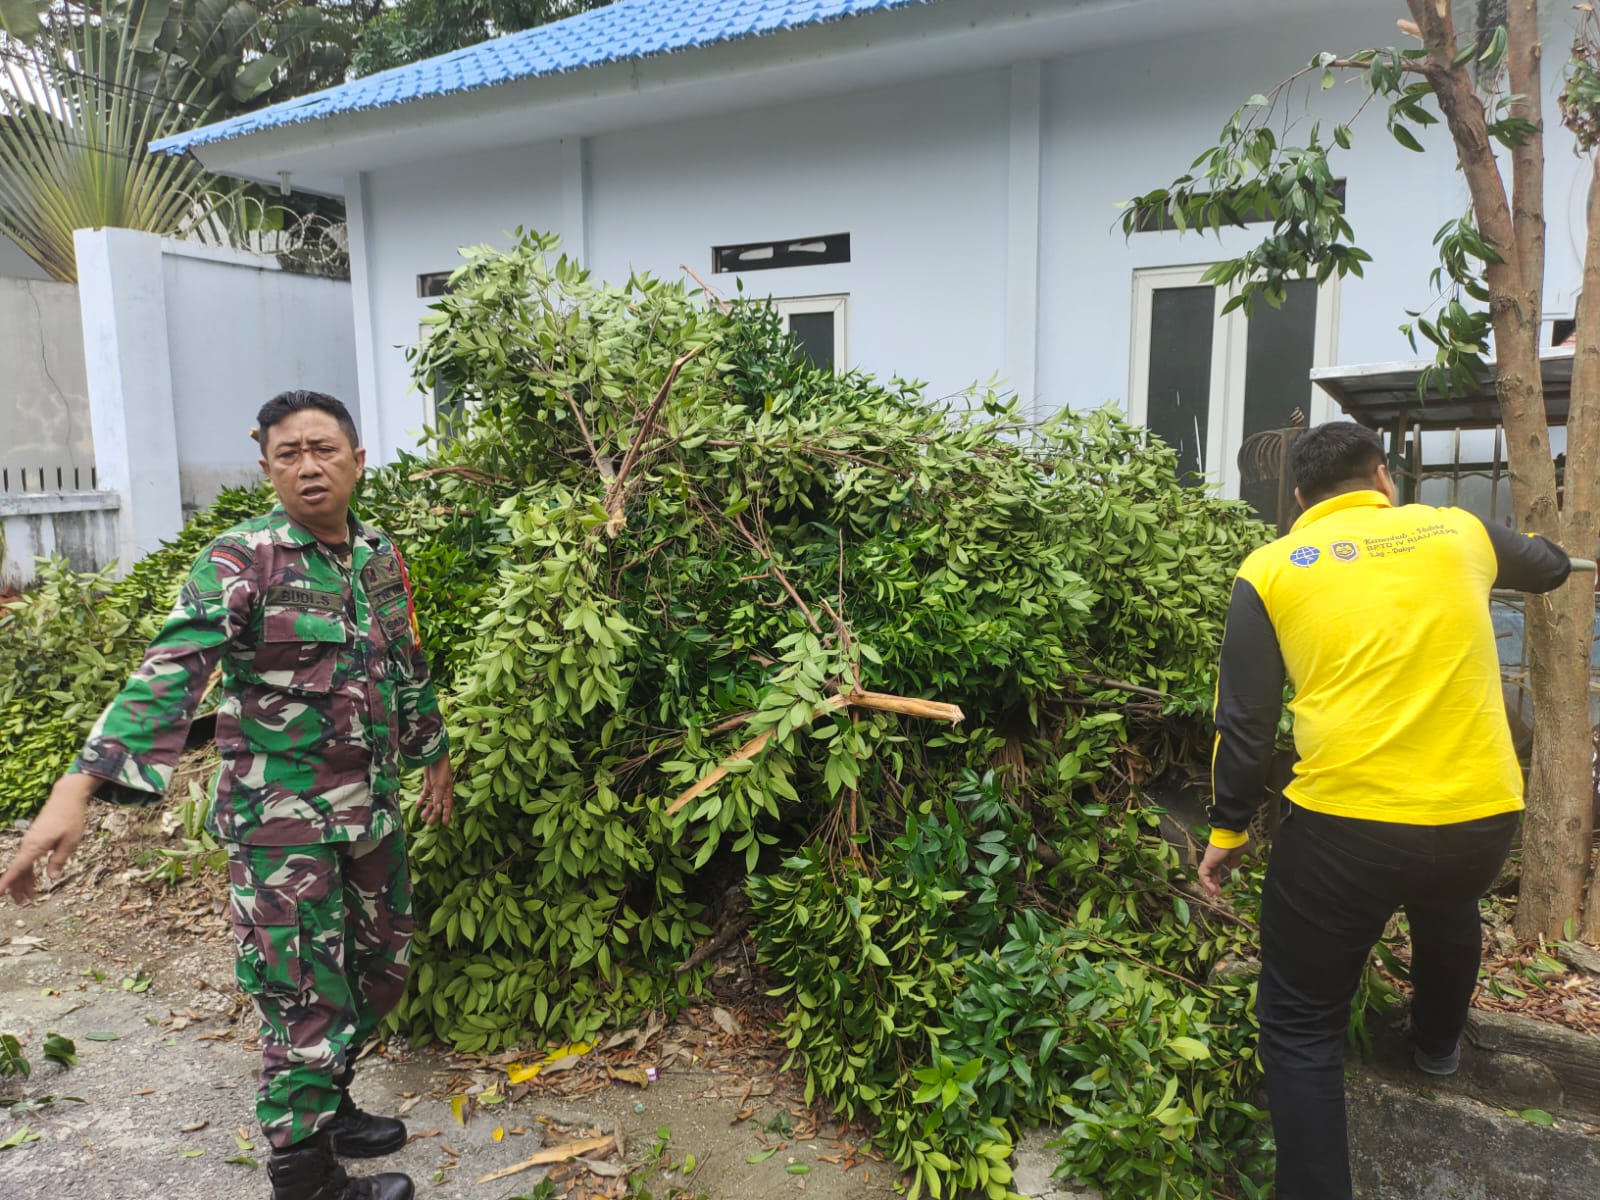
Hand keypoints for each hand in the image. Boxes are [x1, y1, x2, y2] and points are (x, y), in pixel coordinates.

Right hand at [0, 773, 96, 903]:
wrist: (66, 798)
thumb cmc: (71, 818)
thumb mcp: (71, 841)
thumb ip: (59, 860)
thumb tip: (51, 878)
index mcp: (35, 845)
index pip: (18, 867)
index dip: (8, 881)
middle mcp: (28, 844)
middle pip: (18, 870)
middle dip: (17, 888)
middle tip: (23, 903)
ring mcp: (30, 842)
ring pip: (22, 866)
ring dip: (24, 882)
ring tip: (28, 898)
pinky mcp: (34, 840)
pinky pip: (27, 859)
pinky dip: (29, 871)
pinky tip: (32, 882)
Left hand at [419, 757, 453, 825]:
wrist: (435, 757)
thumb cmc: (441, 770)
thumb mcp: (440, 786)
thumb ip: (438, 798)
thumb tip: (438, 810)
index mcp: (448, 791)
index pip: (447, 806)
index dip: (446, 814)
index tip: (444, 824)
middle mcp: (442, 791)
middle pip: (439, 805)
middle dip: (434, 814)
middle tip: (429, 823)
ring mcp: (435, 787)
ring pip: (431, 801)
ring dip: (427, 808)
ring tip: (422, 816)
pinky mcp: (428, 783)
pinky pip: (425, 794)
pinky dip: (422, 799)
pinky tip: (417, 805)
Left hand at [1198, 841, 1246, 898]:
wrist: (1232, 833)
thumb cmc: (1236, 841)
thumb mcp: (1238, 855)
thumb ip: (1234, 862)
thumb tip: (1233, 867)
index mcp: (1220, 857)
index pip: (1215, 870)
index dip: (1217, 880)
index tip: (1220, 888)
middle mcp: (1213, 858)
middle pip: (1209, 874)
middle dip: (1212, 885)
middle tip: (1216, 894)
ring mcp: (1209, 859)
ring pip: (1204, 875)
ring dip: (1208, 886)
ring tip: (1213, 894)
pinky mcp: (1207, 860)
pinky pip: (1203, 873)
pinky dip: (1206, 882)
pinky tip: (1212, 890)